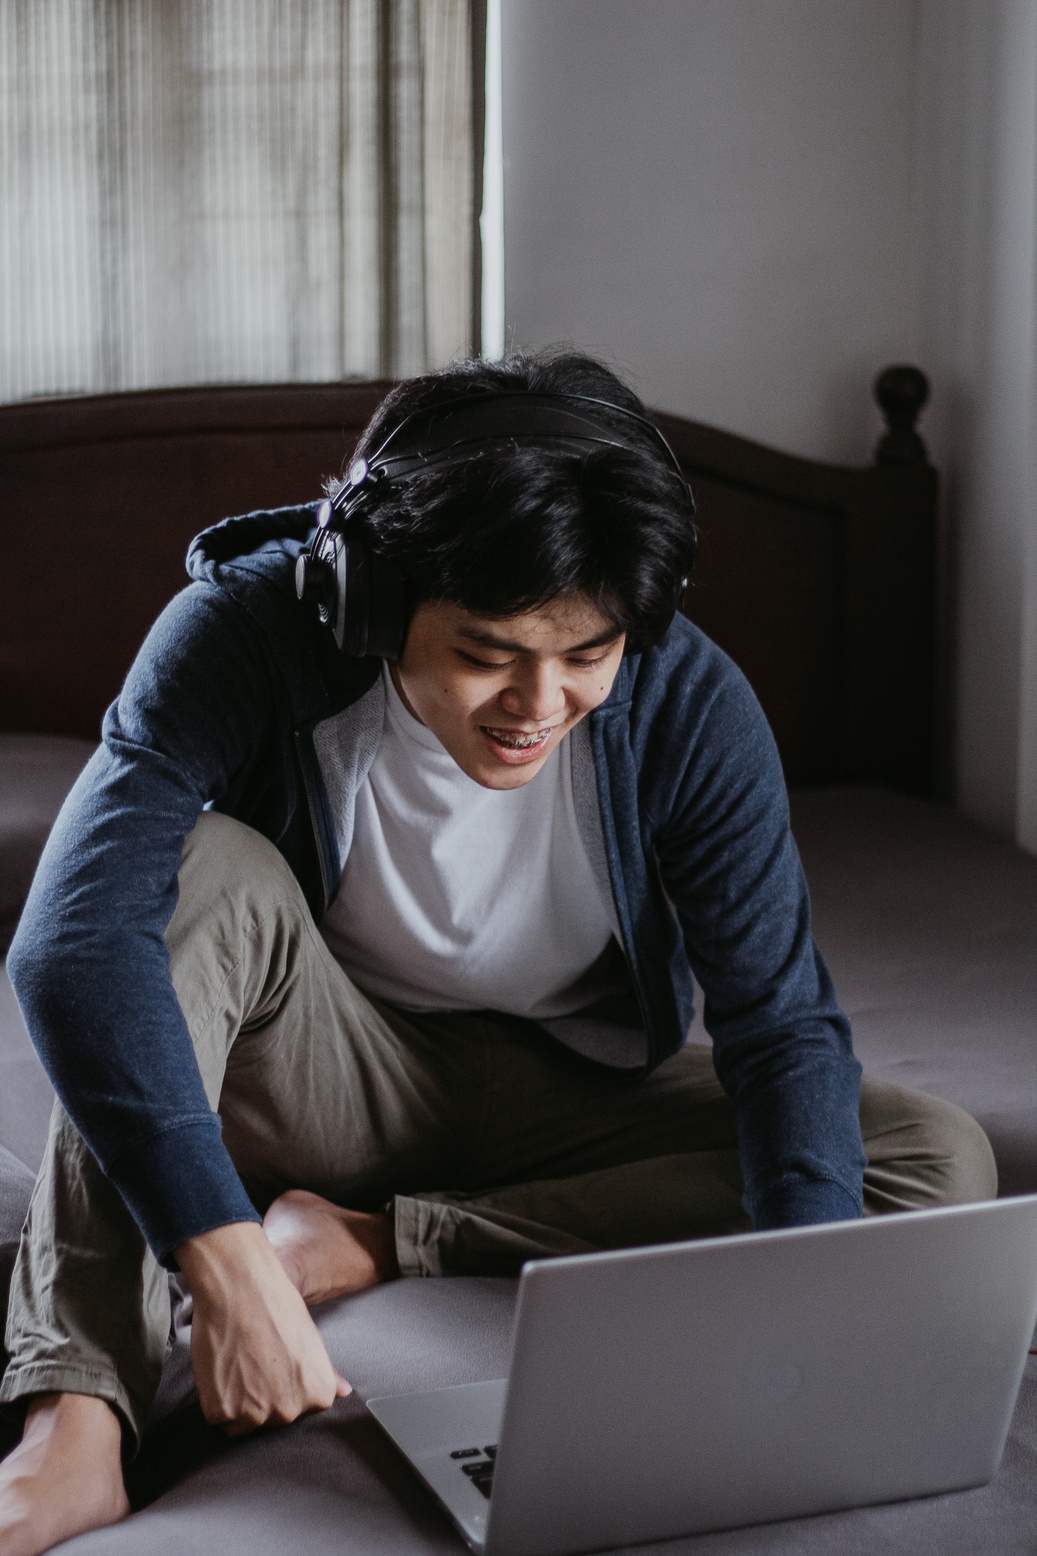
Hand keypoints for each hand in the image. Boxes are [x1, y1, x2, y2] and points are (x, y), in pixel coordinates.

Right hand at [175, 1221, 351, 1435]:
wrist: (240, 1286)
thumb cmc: (275, 1305)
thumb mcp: (310, 1339)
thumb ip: (325, 1373)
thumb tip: (343, 1392)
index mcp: (317, 1394)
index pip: (295, 1411)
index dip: (279, 1386)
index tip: (272, 1363)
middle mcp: (290, 1411)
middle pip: (267, 1419)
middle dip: (258, 1395)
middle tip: (252, 1358)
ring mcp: (255, 1415)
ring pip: (240, 1423)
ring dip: (234, 1400)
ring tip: (237, 1361)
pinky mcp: (221, 1412)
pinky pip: (216, 1417)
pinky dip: (213, 1396)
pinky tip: (221, 1366)